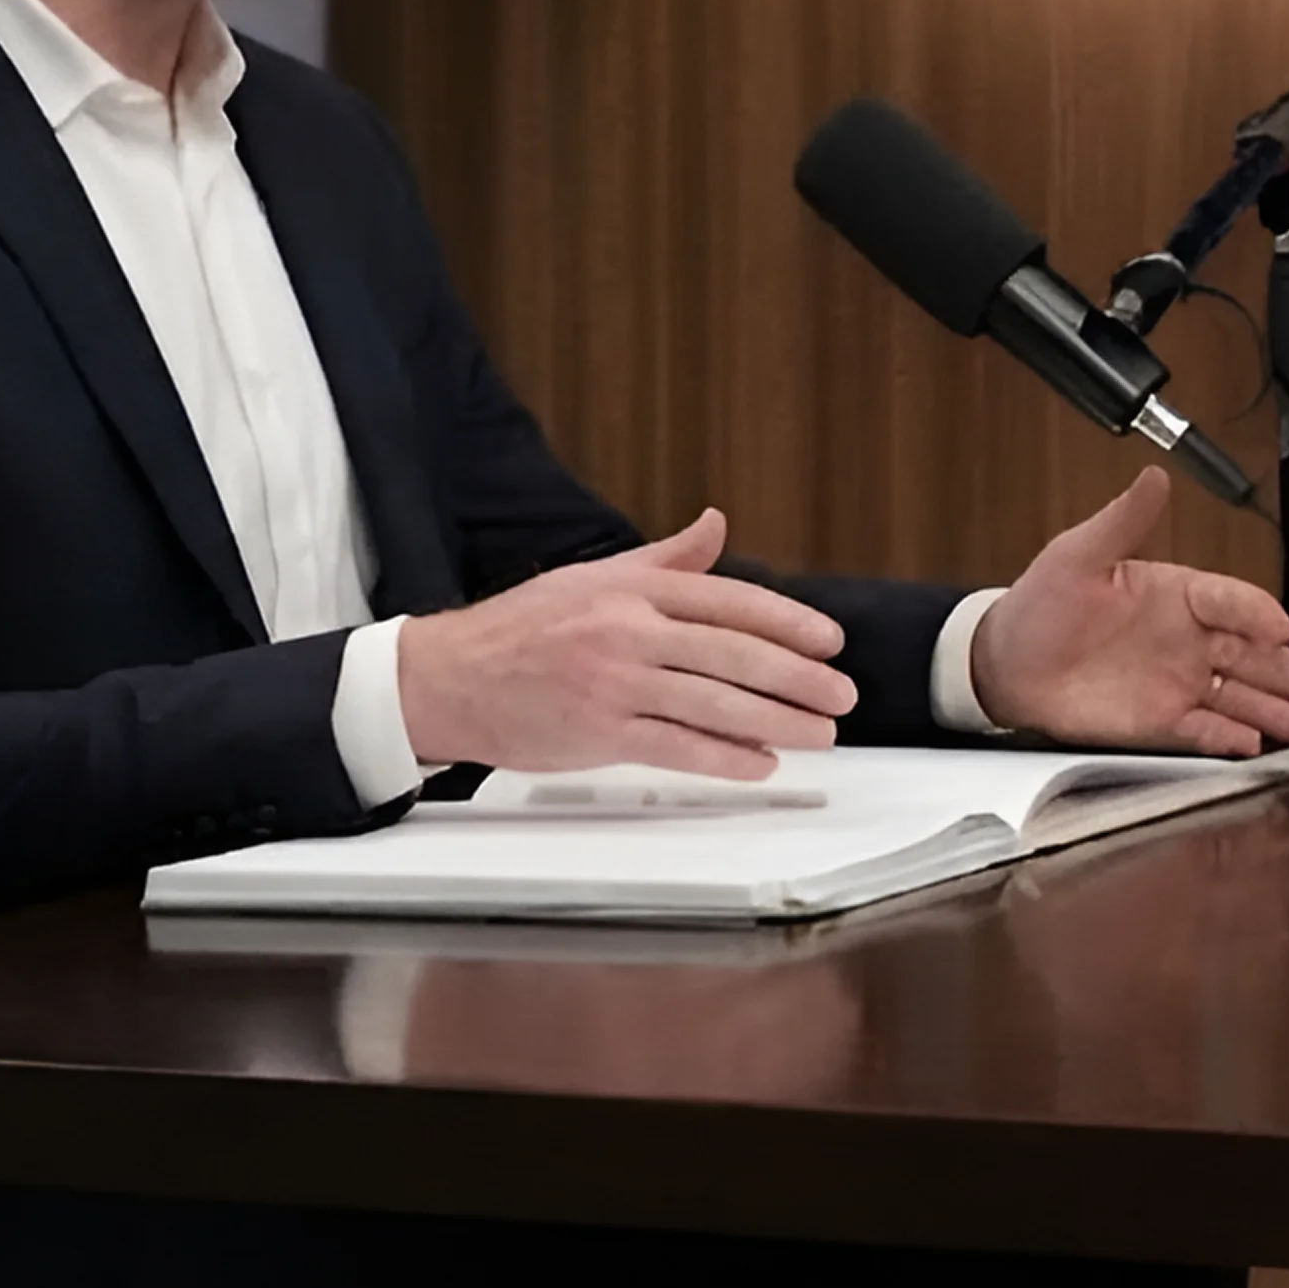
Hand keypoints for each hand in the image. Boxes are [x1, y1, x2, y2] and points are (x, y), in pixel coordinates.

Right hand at [398, 510, 858, 779]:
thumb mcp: (594, 577)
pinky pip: (677, 748)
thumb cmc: (520, 629)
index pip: (730, 601)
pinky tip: (760, 763)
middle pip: (734, 655)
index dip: (788, 622)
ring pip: (715, 704)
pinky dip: (725, 757)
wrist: (447, 678)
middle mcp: (628, 632)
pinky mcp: (598, 733)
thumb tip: (717, 524)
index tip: (830, 641)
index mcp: (632, 590)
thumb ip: (665, 559)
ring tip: (820, 734)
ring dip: (778, 723)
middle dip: (799, 678)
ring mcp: (614, 684)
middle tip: (842, 694)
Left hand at [969, 469, 1288, 755]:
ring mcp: (1178, 682)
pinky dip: (1230, 738)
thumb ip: (1123, 520)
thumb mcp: (1080, 554)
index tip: (1279, 628)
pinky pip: (1205, 730)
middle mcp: (1188, 640)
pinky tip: (1255, 745)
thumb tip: (1154, 477)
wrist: (1006, 663)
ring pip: (1240, 697)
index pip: (1230, 601)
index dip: (1256, 614)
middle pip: (1253, 656)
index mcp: (1178, 595)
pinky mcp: (1160, 721)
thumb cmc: (1042, 603)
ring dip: (1276, 709)